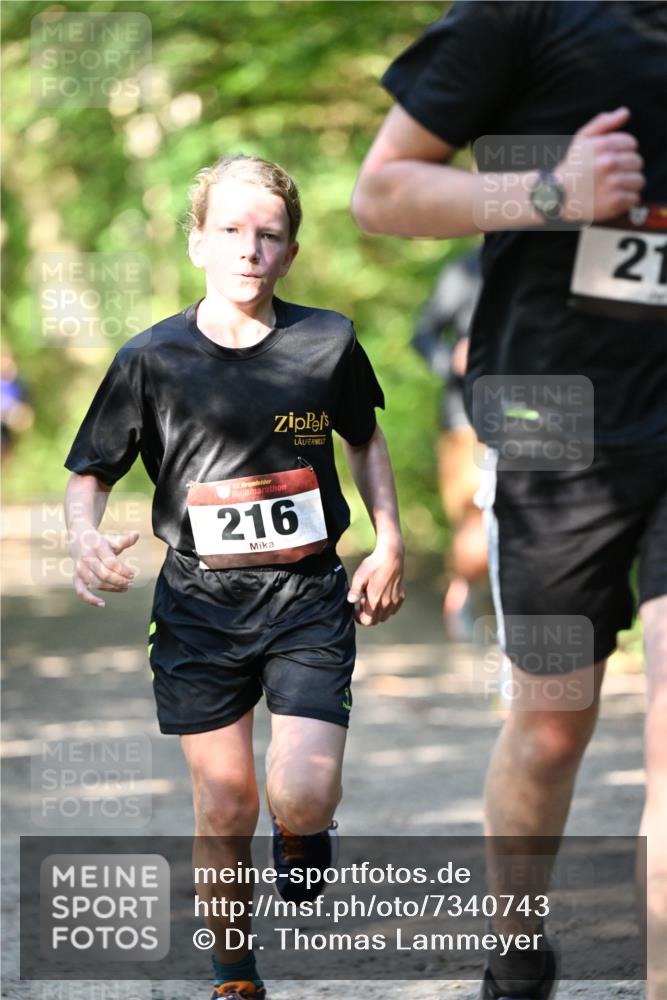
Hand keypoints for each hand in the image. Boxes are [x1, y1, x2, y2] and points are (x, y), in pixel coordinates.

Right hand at [70, 529, 139, 607]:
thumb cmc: (100, 541)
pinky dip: (90, 599)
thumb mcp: (112, 539)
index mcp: (97, 547)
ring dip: (111, 588)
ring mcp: (80, 569)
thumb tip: (137, 534)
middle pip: (104, 574)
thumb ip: (125, 540)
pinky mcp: (76, 577)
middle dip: (119, 581)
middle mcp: (87, 558)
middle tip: (130, 583)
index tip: (132, 575)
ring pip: (96, 583)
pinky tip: (103, 604)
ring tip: (124, 588)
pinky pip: (80, 591)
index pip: (111, 562)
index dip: (123, 571)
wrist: (79, 539)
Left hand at [347, 539, 404, 626]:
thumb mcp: (359, 576)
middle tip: (363, 602)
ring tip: (373, 599)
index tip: (356, 611)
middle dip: (368, 616)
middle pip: (377, 620)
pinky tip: (383, 596)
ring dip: (378, 612)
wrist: (391, 556)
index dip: (360, 619)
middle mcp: (387, 603)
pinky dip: (387, 608)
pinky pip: (394, 609)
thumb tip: (350, 601)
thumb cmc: (374, 565)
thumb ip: (355, 591)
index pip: (368, 621)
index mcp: (375, 600)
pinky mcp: (401, 595)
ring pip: (386, 616)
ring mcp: (395, 600)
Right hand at [557, 107, 644, 222]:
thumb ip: (603, 122)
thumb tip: (626, 112)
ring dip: (629, 185)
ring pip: (638, 181)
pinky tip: (613, 199)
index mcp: (604, 145)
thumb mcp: (581, 139)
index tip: (610, 161)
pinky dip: (626, 201)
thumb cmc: (572, 166)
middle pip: (637, 162)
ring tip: (613, 188)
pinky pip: (634, 199)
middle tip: (611, 176)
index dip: (622, 152)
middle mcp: (609, 163)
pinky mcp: (615, 202)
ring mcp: (613, 183)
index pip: (632, 144)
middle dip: (626, 169)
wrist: (556, 196)